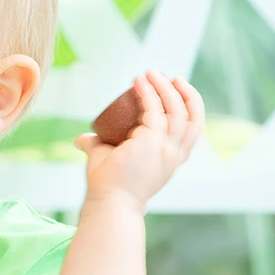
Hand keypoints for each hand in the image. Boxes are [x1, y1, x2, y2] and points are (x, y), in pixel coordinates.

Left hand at [76, 70, 203, 206]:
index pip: (193, 129)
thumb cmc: (110, 184)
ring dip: (166, 88)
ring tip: (151, 73)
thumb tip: (81, 139)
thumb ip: (98, 147)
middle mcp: (175, 154)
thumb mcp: (110, 159)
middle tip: (170, 77)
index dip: (189, 107)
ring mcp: (166, 149)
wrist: (108, 202)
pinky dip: (148, 93)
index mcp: (173, 158)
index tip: (175, 89)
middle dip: (184, 94)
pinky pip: (155, 110)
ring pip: (178, 111)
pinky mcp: (151, 142)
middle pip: (193, 117)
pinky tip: (138, 81)